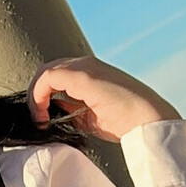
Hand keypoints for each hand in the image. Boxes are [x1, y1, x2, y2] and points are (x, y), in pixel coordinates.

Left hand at [27, 56, 179, 142]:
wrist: (149, 121)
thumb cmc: (125, 122)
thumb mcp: (90, 116)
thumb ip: (71, 110)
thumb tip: (51, 113)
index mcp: (91, 72)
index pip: (56, 76)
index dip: (43, 95)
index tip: (43, 119)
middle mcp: (87, 64)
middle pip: (48, 71)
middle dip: (37, 94)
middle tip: (38, 118)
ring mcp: (85, 67)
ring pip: (46, 71)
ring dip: (36, 95)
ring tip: (40, 118)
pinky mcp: (83, 75)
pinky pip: (48, 78)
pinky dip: (38, 95)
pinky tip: (43, 114)